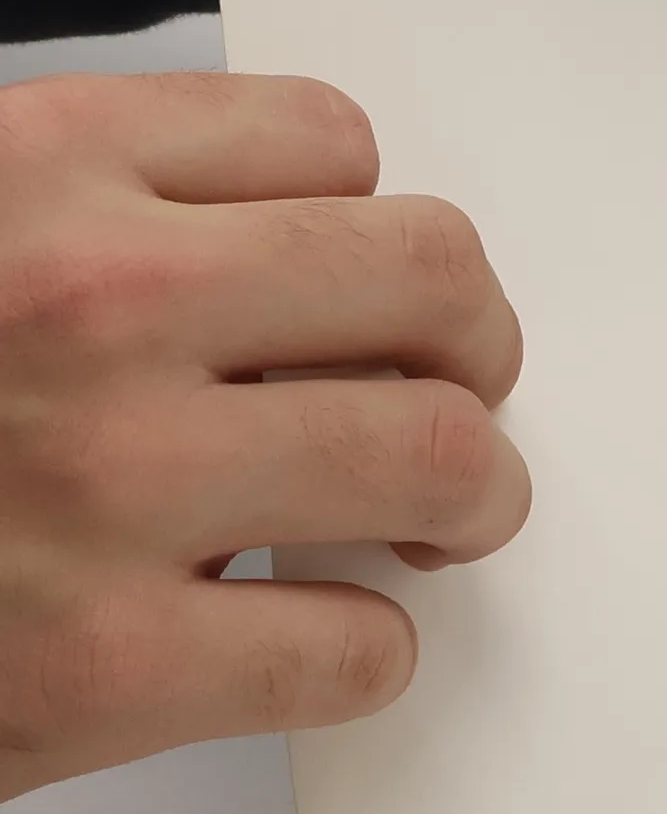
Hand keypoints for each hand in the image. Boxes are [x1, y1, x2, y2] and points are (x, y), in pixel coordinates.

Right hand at [0, 73, 530, 800]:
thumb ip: (86, 210)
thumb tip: (285, 249)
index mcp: (34, 167)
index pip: (331, 141)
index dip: (377, 222)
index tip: (372, 292)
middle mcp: (87, 301)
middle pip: (432, 276)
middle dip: (476, 344)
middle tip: (458, 393)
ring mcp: (103, 486)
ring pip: (436, 455)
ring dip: (474, 494)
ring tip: (439, 521)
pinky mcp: (97, 672)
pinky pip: (353, 650)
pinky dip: (369, 652)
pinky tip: (315, 639)